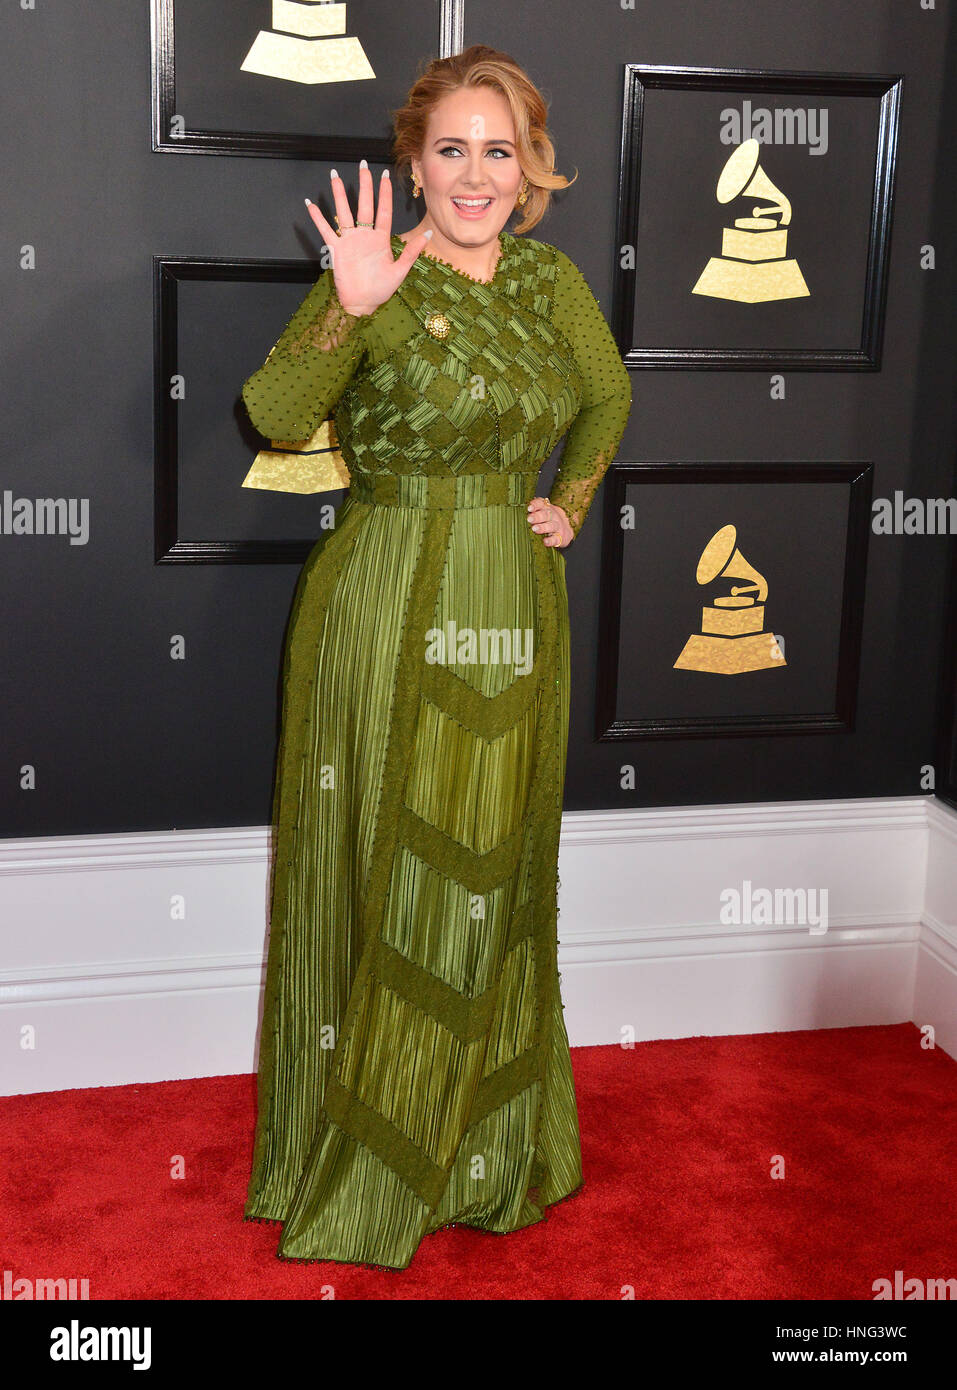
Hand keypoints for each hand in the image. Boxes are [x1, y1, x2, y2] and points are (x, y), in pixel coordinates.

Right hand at [305, 161, 431, 316]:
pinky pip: (326, 230)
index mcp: (381, 239)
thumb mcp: (400, 271)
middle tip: (362, 165)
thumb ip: (411, 251)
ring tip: (335, 176)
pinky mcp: (337, 250)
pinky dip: (318, 218)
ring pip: (344, 212)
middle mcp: (365, 236)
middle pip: (364, 205)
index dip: (384, 194)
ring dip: (339, 194)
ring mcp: (350, 241)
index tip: (384, 176)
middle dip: (364, 185)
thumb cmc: (381, 290)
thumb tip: (428, 234)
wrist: (363, 304)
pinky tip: (311, 205)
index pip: (383, 211)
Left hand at [527, 497, 572, 547]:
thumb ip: (533, 509)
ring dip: (543, 527)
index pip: (541, 504)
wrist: (567, 527)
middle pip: (546, 515)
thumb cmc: (548, 519)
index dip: (535, 505)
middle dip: (537, 516)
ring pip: (551, 526)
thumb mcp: (543, 511)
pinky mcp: (560, 538)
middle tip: (529, 519)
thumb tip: (518, 508)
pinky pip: (555, 539)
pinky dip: (550, 541)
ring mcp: (557, 527)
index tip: (529, 508)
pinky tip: (545, 541)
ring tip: (534, 529)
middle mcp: (553, 516)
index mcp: (546, 508)